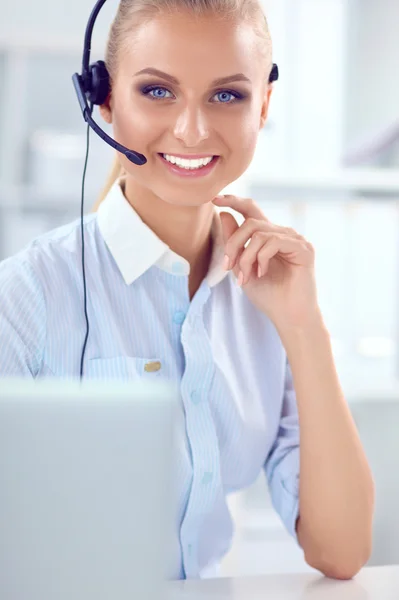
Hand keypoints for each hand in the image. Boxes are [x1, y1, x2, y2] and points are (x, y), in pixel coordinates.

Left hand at [212, 194, 321, 330]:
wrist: (288, 317)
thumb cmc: (268, 296)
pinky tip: (262, 273)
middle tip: (228, 267)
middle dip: (233, 243)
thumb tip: (224, 214)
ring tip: (246, 277)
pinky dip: (261, 258)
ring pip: (259, 233)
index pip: (251, 210)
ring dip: (245, 256)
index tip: (215, 199)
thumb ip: (234, 243)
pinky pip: (273, 241)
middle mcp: (283, 233)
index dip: (234, 201)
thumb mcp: (242, 268)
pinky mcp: (303, 249)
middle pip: (250, 222)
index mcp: (269, 237)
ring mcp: (295, 240)